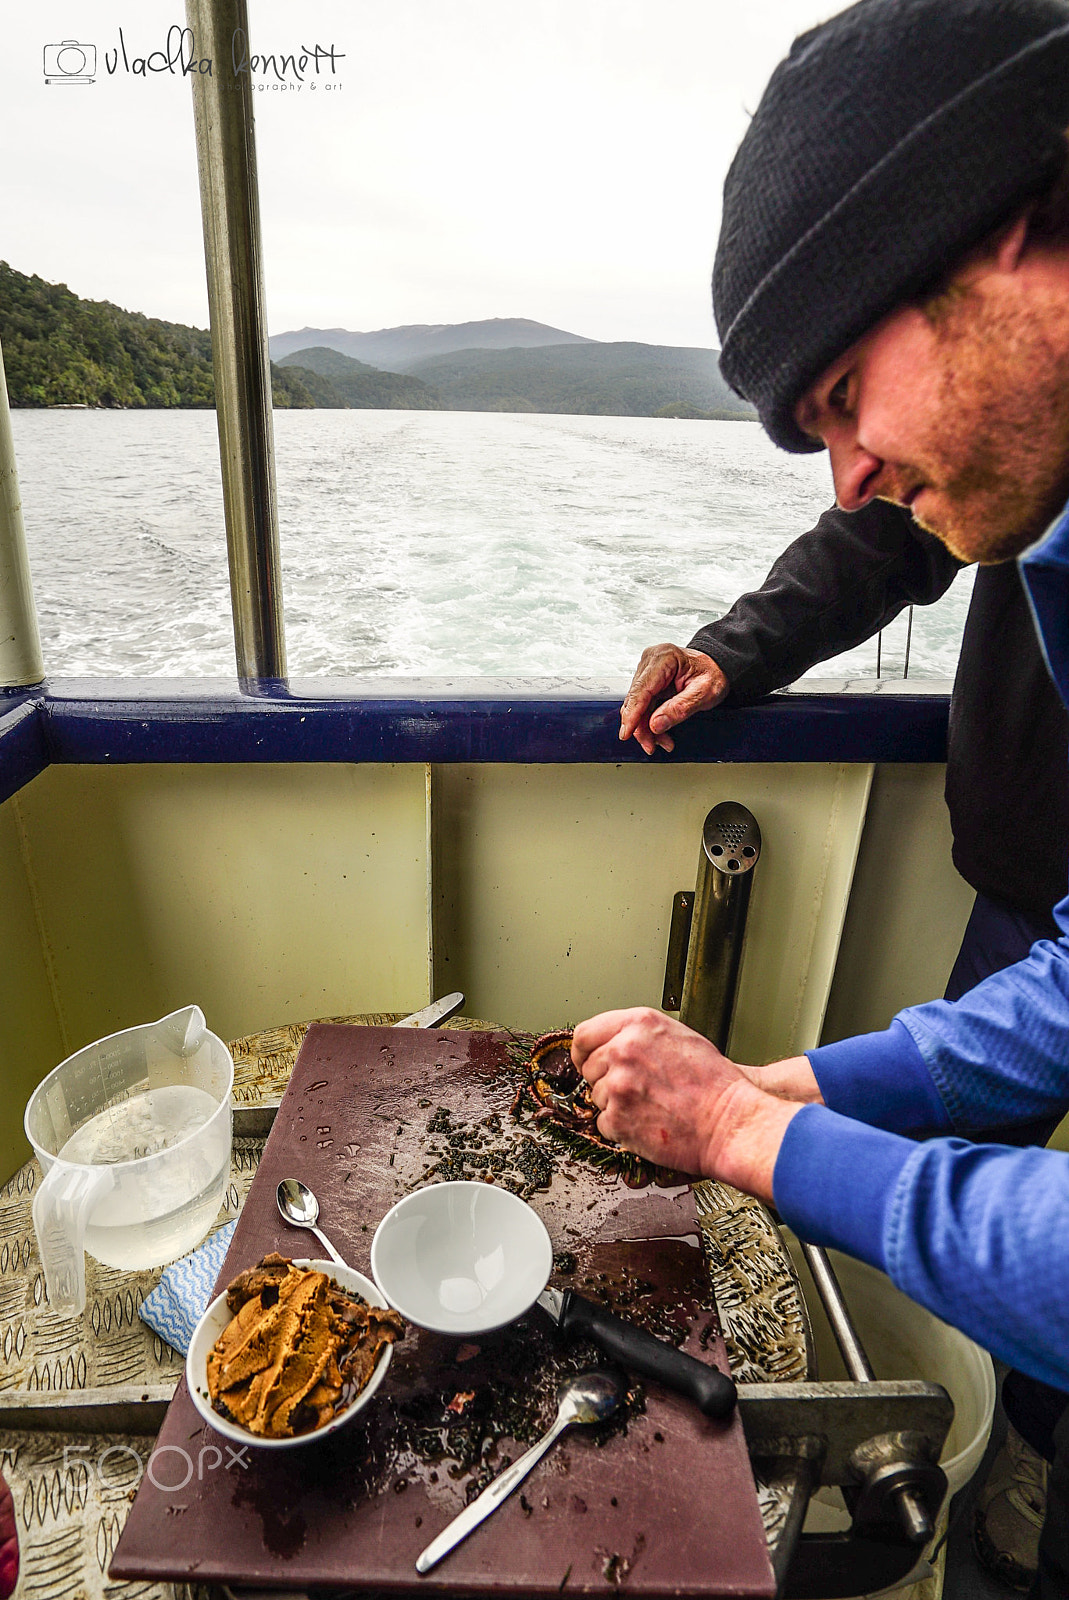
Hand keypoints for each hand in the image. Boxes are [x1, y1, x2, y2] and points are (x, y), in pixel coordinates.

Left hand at [571, 1008, 802, 1198]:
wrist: (729, 1123)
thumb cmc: (715, 1085)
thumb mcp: (680, 1038)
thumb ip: (640, 1036)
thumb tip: (615, 1042)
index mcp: (638, 1025)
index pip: (585, 1034)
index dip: (584, 1051)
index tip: (586, 1061)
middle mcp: (623, 1050)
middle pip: (590, 1067)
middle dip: (606, 1079)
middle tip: (635, 1090)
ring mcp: (618, 1085)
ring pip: (597, 1096)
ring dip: (617, 1104)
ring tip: (651, 1106)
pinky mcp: (617, 1119)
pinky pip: (604, 1123)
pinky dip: (622, 1127)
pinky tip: (648, 1122)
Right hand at [619, 645, 727, 754]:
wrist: (718, 666)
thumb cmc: (714, 673)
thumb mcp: (705, 692)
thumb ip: (680, 708)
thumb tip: (655, 724)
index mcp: (664, 658)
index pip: (641, 690)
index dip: (632, 715)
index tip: (626, 733)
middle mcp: (651, 661)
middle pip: (635, 700)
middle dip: (641, 726)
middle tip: (651, 745)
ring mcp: (648, 670)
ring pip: (637, 705)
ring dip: (646, 726)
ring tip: (661, 741)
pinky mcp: (648, 679)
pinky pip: (643, 704)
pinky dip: (649, 720)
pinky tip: (659, 732)